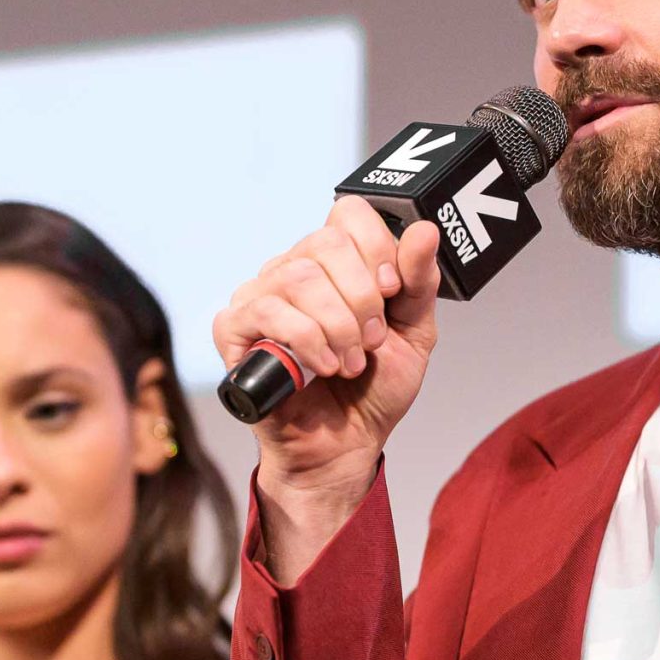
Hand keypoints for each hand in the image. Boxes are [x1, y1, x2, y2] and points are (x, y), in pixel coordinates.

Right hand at [212, 197, 440, 497]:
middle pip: (325, 242)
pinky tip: (322, 367)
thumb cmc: (373, 389)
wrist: (345, 446)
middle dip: (362, 298)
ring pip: (298, 276)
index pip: (349, 214)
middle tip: (372, 339)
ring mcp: (260, 297)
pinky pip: (265, 311)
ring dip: (337, 325)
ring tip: (350, 361)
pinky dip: (305, 340)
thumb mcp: (414, 332)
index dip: (377, 248)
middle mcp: (293, 269)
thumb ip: (419, 281)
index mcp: (335, 262)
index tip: (392, 292)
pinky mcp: (234, 330)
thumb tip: (425, 230)